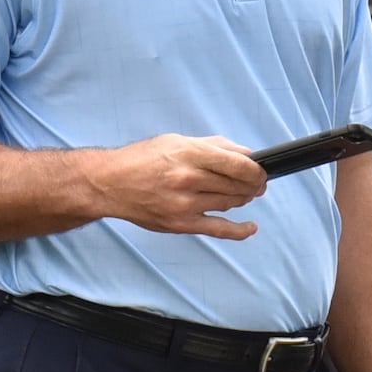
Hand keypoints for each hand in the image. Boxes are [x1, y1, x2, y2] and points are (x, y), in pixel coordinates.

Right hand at [82, 134, 268, 240]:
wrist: (110, 183)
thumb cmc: (142, 160)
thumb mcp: (177, 141)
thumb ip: (214, 146)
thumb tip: (246, 154)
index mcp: (190, 154)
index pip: (238, 164)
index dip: (256, 170)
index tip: (261, 171)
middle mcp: (189, 178)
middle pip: (238, 185)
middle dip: (254, 185)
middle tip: (257, 184)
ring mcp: (185, 203)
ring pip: (230, 203)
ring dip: (244, 199)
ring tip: (245, 195)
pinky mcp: (181, 223)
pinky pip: (219, 229)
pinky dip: (240, 230)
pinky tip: (251, 227)